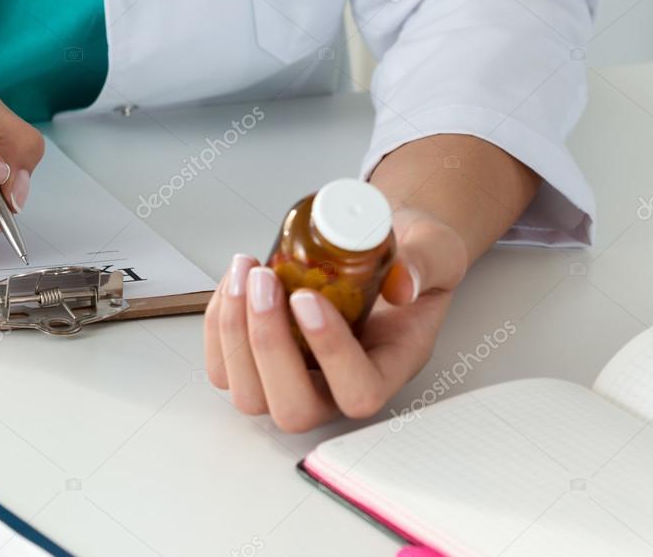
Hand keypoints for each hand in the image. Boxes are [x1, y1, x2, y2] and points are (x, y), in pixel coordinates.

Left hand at [204, 209, 466, 431]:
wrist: (374, 245)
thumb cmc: (406, 257)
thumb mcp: (434, 250)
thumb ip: (423, 264)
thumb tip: (402, 283)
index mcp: (387, 369)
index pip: (358, 391)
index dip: (330, 353)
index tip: (307, 297)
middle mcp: (335, 389)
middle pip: (292, 407)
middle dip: (268, 344)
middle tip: (264, 281)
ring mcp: (292, 382)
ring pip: (248, 393)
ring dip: (234, 332)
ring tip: (245, 271)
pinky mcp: (257, 365)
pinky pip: (223, 367)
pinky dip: (218, 323)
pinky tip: (234, 279)